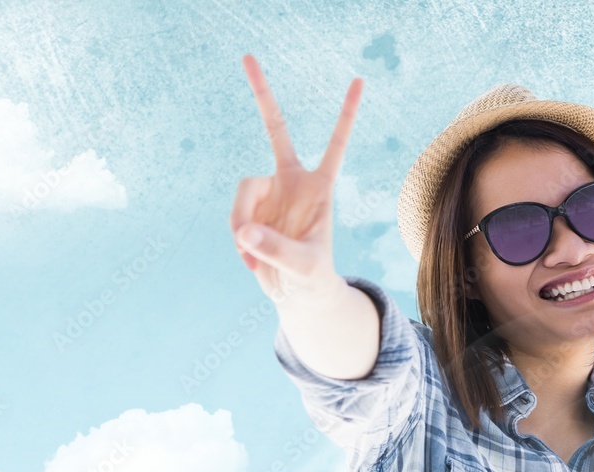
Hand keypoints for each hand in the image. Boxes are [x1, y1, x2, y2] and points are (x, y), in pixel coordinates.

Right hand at [230, 54, 362, 305]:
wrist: (296, 293)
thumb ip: (277, 250)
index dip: (346, 114)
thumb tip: (245, 231)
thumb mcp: (302, 268)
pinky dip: (238, 238)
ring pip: (244, 191)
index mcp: (319, 187)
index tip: (359, 80)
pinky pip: (235, 215)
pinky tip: (250, 260)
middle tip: (247, 57)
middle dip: (263, 93)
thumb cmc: (311, 278)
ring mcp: (268, 194)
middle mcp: (292, 182)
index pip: (336, 144)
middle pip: (276, 129)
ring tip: (253, 256)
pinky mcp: (249, 211)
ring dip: (243, 224)